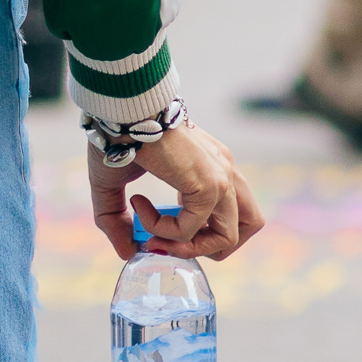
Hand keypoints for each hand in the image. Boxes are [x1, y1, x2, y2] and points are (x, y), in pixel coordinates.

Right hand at [89, 123, 265, 260]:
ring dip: (191, 247)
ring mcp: (221, 178)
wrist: (119, 108)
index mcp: (212, 167)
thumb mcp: (113, 184)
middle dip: (209, 244)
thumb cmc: (115, 136)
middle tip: (172, 240)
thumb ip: (117, 219)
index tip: (155, 229)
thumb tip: (127, 253)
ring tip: (158, 236)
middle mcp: (224, 171)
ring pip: (230, 235)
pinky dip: (163, 229)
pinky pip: (191, 228)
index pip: (229, 212)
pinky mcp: (209, 185)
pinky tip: (139, 207)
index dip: (197, 232)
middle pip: (248, 225)